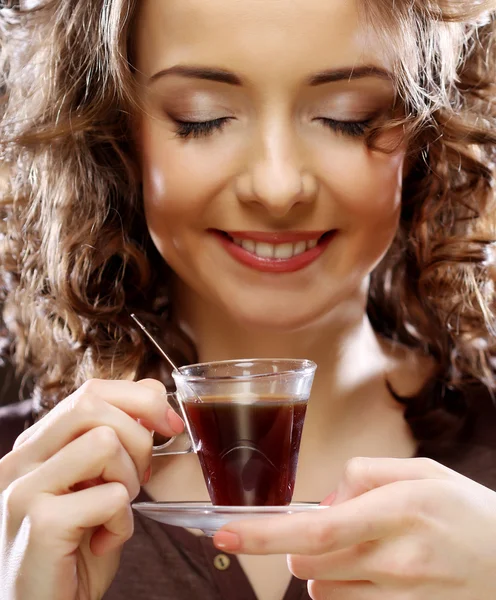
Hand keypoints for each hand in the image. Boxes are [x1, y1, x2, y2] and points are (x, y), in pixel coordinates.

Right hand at [0, 378, 183, 599]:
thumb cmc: (76, 548)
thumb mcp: (97, 483)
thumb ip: (114, 437)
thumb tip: (153, 391)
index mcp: (35, 446)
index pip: (90, 392)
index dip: (139, 398)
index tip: (169, 424)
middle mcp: (20, 460)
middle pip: (93, 405)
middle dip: (138, 436)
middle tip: (141, 477)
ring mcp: (23, 490)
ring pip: (104, 442)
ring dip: (128, 479)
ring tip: (115, 511)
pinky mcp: (39, 524)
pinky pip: (111, 496)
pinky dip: (123, 521)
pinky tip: (104, 541)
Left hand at [214, 457, 495, 598]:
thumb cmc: (469, 511)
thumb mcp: (423, 471)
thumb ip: (364, 475)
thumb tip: (324, 502)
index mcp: (399, 510)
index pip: (316, 528)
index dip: (264, 534)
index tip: (224, 533)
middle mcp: (397, 560)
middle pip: (309, 562)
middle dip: (304, 545)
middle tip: (339, 529)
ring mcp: (402, 598)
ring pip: (324, 590)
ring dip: (327, 570)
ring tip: (368, 553)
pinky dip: (347, 592)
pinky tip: (379, 577)